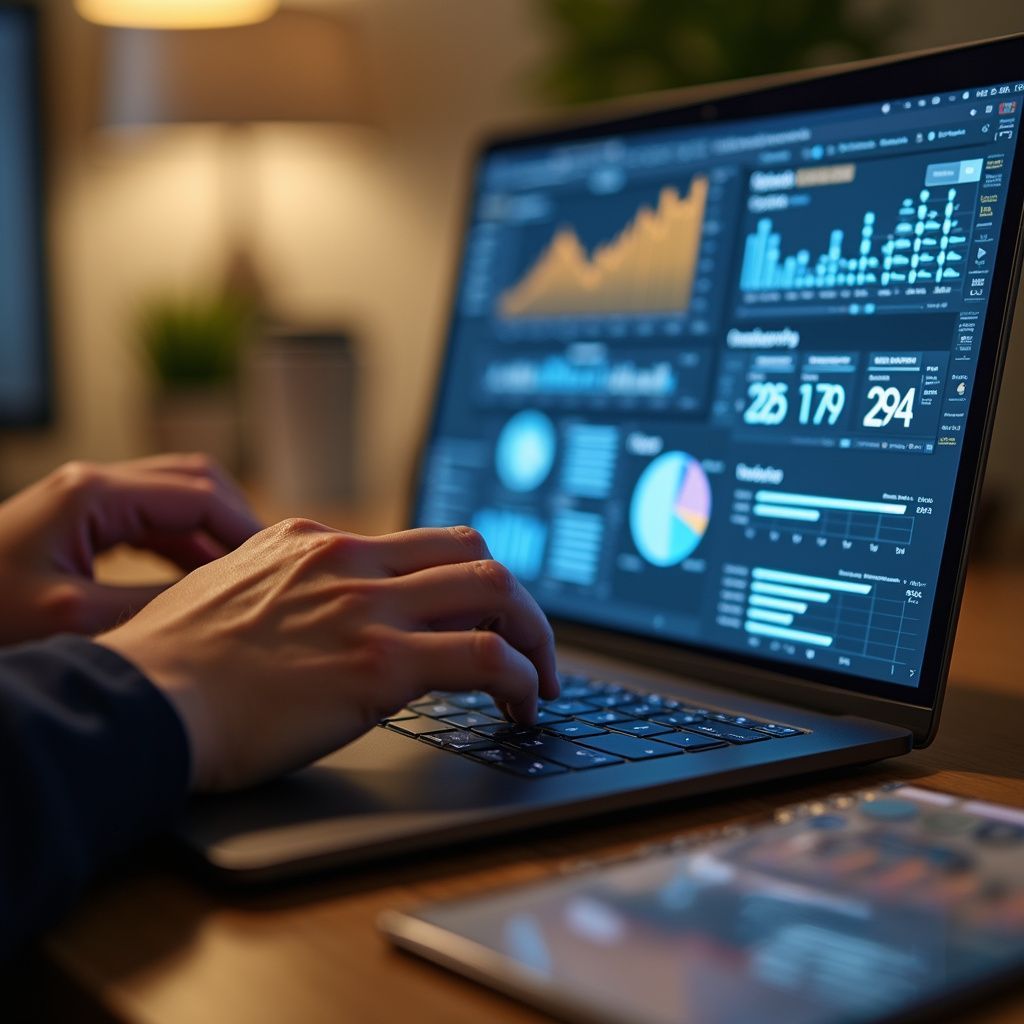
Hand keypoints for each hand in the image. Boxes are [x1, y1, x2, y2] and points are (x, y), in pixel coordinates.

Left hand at [0, 454, 261, 645]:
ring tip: (242, 576)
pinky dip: (184, 544)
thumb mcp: (77, 618)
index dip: (245, 528)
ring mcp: (86, 498)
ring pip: (176, 497)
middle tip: (267, 564)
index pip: (199, 495)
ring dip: (212, 532)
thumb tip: (223, 599)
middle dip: (236, 519)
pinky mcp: (80, 520)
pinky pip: (151, 521)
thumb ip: (157, 601)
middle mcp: (94, 483)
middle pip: (194, 479)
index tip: (277, 565)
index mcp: (94, 493)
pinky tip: (200, 580)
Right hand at [98, 520, 559, 791]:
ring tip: (540, 679)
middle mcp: (349, 562)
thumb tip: (315, 611)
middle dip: (515, 598)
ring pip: (496, 591)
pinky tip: (523, 705)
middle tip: (528, 642)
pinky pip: (485, 657)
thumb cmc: (169, 663)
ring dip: (534, 635)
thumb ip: (283, 587)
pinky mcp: (379, 664)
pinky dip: (522, 678)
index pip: (421, 543)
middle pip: (472, 552)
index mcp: (315, 542)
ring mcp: (368, 608)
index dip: (464, 580)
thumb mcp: (228, 591)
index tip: (480, 615)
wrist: (141, 702)